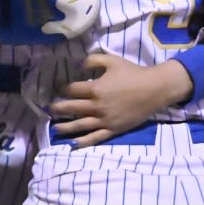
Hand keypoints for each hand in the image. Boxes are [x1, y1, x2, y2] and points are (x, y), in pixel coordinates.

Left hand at [48, 54, 192, 147]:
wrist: (154, 89)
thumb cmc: (132, 73)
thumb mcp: (111, 60)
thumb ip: (92, 61)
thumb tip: (77, 66)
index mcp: (95, 88)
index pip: (71, 90)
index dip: (62, 88)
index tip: (57, 88)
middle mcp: (97, 106)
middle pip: (71, 108)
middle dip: (58, 108)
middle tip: (49, 109)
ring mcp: (105, 120)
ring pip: (80, 125)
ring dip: (65, 127)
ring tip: (55, 128)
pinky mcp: (113, 129)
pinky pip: (95, 137)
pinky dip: (83, 141)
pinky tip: (73, 144)